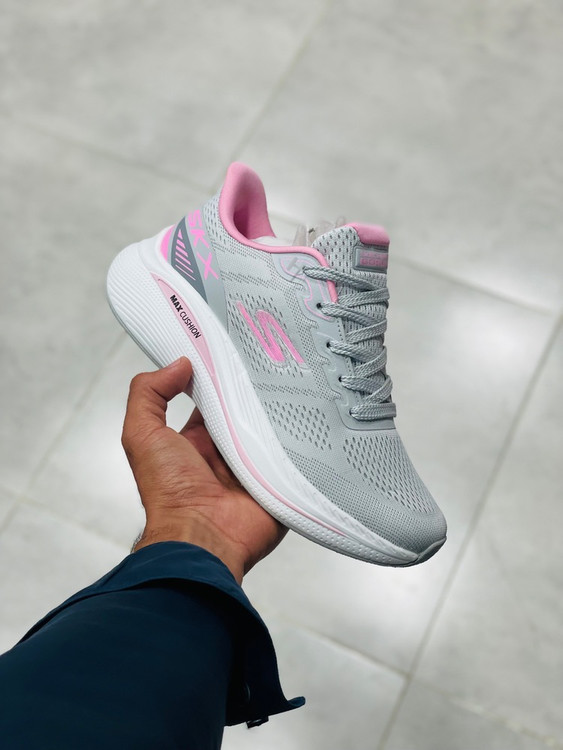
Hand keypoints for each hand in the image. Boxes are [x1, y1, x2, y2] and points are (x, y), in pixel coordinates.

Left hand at [121, 357, 287, 583]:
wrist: (203, 540)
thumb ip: (149, 395)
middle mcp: (225, 454)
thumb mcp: (142, 436)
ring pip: (271, 432)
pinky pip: (291, 456)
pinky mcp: (277, 482)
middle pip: (245, 414)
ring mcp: (253, 469)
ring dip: (278, 416)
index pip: (212, 402)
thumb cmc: (169, 493)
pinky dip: (298, 441)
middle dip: (255, 394)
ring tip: (293, 386)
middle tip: (271, 366)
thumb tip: (178, 364)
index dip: (220, 379)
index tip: (233, 354)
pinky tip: (308, 418)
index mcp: (194, 442)